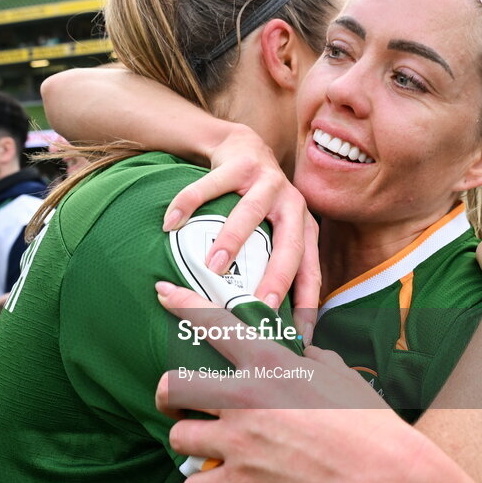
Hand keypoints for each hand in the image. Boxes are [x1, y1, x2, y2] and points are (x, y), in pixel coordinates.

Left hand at [155, 281, 391, 482]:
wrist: (385, 477)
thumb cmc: (368, 423)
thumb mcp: (339, 374)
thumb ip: (309, 357)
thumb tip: (300, 351)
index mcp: (268, 364)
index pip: (212, 322)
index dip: (181, 304)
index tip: (162, 294)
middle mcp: (245, 397)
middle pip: (170, 386)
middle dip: (167, 397)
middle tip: (182, 406)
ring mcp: (239, 441)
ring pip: (177, 438)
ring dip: (189, 444)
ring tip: (206, 448)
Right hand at [161, 126, 319, 341]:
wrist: (244, 147)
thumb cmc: (258, 205)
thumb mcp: (274, 232)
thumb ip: (273, 265)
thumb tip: (265, 322)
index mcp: (304, 228)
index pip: (311, 270)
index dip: (307, 302)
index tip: (298, 335)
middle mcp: (293, 205)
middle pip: (290, 243)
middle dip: (277, 276)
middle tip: (260, 305)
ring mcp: (268, 181)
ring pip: (250, 212)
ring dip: (232, 239)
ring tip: (212, 265)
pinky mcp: (240, 162)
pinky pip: (209, 186)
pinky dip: (187, 204)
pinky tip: (169, 224)